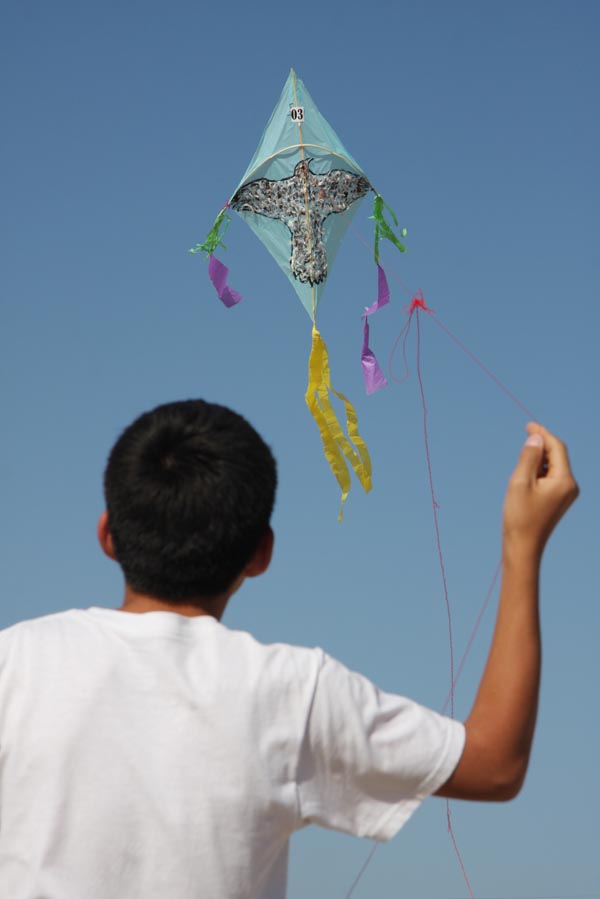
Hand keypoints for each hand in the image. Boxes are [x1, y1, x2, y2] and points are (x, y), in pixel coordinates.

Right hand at [503, 423, 578, 558]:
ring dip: (537, 460)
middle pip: (557, 456)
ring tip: (519, 472)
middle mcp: (570, 486)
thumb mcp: (520, 481)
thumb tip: (537, 438)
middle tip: (523, 439)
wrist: (523, 546)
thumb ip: (529, 457)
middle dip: (541, 446)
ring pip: (553, 466)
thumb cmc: (520, 515)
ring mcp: (566, 494)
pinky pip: (551, 477)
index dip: (543, 434)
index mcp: (565, 480)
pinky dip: (538, 471)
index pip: (557, 448)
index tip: (528, 425)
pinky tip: (525, 478)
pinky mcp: (559, 499)